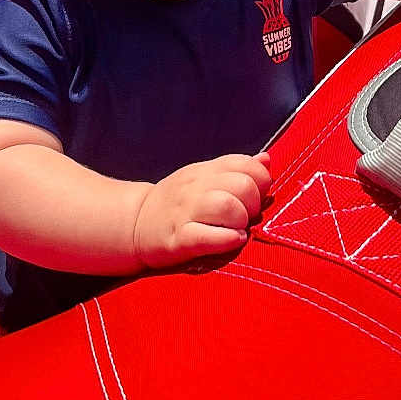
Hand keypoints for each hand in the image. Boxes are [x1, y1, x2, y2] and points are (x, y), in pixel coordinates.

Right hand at [133, 152, 270, 268]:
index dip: (261, 180)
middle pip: (242, 185)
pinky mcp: (177, 239)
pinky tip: (233, 239)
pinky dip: (227, 239)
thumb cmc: (177, 203)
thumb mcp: (205, 178)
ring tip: (237, 228)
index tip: (256, 196)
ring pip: (227, 207)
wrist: (134, 223)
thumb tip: (266, 159)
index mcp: (205, 171)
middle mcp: (196, 187)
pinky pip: (207, 237)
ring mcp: (185, 212)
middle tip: (246, 216)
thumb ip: (236, 170)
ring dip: (241, 221)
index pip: (246, 164)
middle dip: (254, 204)